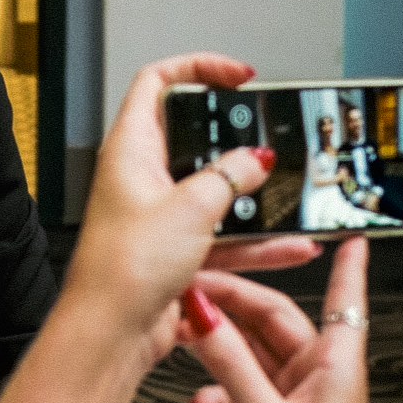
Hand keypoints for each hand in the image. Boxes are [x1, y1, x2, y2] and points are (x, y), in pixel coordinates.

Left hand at [64, 52, 322, 367]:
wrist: (110, 334)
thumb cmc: (123, 268)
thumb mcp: (191, 207)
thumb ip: (230, 176)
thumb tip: (254, 159)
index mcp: (131, 149)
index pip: (157, 82)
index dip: (198, 68)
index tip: (238, 76)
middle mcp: (141, 178)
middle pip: (194, 140)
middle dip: (237, 142)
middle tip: (271, 140)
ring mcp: (158, 215)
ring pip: (215, 193)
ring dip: (254, 199)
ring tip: (292, 197)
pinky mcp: (173, 251)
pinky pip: (221, 236)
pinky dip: (254, 241)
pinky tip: (288, 246)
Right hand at [180, 238, 387, 402]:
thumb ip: (232, 365)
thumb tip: (205, 314)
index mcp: (336, 371)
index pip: (345, 302)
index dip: (347, 268)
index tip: (347, 238)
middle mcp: (319, 383)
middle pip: (276, 322)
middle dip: (235, 304)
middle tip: (195, 287)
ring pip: (251, 355)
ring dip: (218, 349)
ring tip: (184, 340)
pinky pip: (239, 390)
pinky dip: (215, 390)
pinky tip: (197, 402)